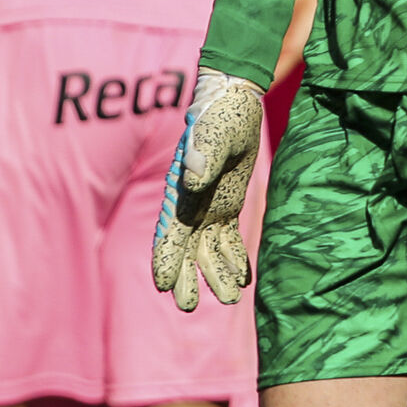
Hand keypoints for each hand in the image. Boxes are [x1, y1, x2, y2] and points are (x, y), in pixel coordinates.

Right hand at [152, 69, 266, 311]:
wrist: (233, 100)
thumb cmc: (221, 112)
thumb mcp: (215, 131)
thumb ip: (203, 152)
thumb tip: (192, 177)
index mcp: (182, 190)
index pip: (169, 230)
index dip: (165, 257)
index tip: (163, 285)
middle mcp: (190, 204)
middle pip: (184, 248)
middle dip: (185, 277)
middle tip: (187, 306)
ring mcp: (207, 206)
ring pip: (207, 249)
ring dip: (215, 274)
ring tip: (229, 301)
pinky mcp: (225, 205)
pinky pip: (227, 239)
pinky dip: (234, 260)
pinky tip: (242, 280)